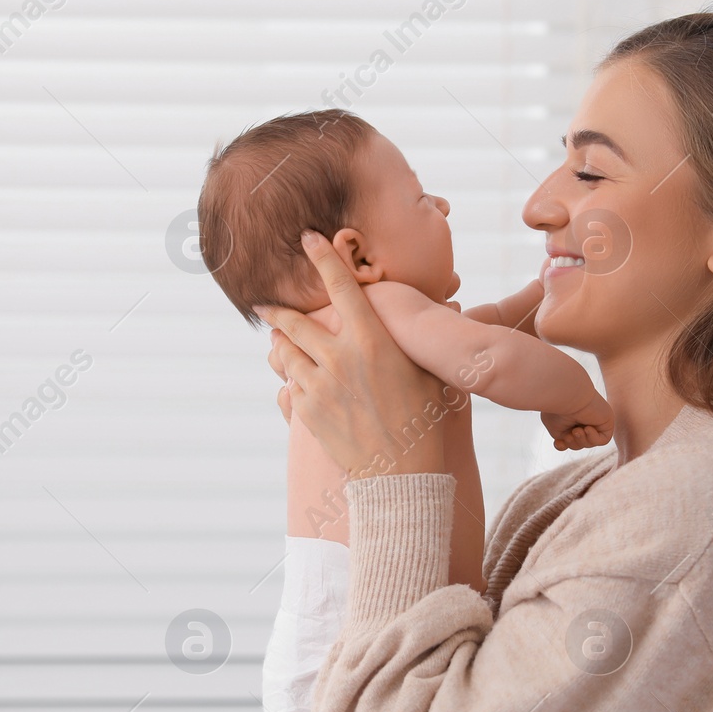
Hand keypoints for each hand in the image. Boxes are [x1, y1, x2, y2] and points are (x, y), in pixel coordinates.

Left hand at [257, 232, 451, 477]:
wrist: (402, 473)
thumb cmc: (424, 420)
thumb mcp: (428, 372)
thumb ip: (418, 339)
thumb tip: (447, 304)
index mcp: (371, 340)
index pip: (340, 285)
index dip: (322, 256)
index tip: (307, 238)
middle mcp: (339, 358)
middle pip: (294, 322)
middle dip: (277, 311)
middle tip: (265, 305)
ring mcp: (318, 386)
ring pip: (285, 353)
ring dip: (280, 345)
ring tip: (278, 342)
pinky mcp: (307, 412)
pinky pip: (289, 386)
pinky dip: (291, 381)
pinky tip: (298, 383)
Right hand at [540, 392, 613, 450]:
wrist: (568, 396)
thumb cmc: (559, 410)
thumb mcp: (557, 429)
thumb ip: (565, 439)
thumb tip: (568, 444)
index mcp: (570, 416)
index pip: (569, 437)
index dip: (563, 445)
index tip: (557, 442)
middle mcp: (583, 416)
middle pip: (579, 442)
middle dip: (572, 443)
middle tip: (568, 436)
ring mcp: (596, 418)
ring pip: (590, 442)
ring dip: (581, 441)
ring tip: (577, 430)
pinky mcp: (607, 420)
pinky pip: (602, 440)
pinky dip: (593, 438)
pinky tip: (587, 428)